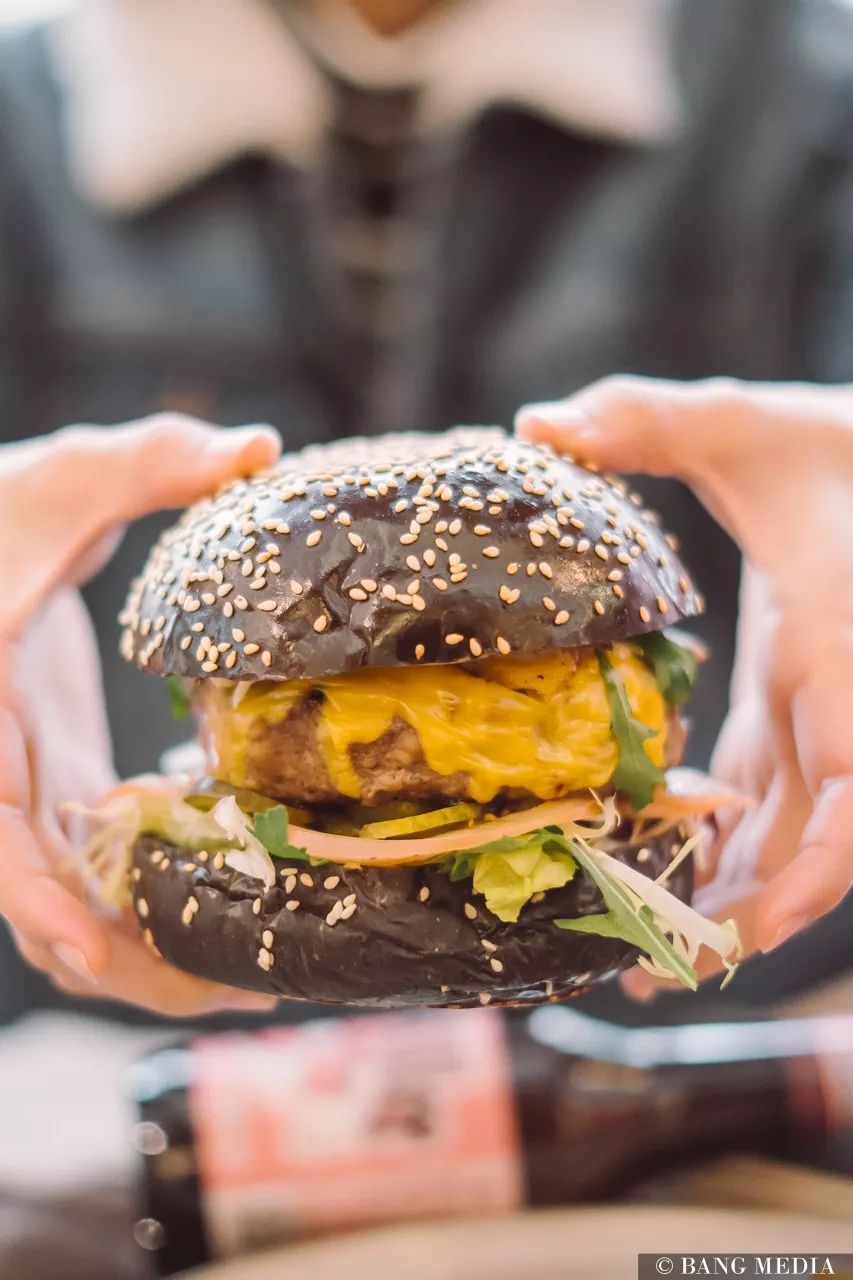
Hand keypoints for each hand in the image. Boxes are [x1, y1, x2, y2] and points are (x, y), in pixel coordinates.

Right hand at [1, 415, 281, 1014]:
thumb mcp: (63, 477)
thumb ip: (151, 460)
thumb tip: (257, 446)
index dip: (49, 904)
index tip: (115, 949)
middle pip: (44, 908)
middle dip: (133, 963)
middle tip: (247, 990)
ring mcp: (24, 792)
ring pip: (67, 909)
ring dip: (146, 953)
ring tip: (255, 977)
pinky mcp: (54, 784)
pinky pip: (91, 873)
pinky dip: (146, 906)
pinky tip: (227, 903)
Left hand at [517, 376, 852, 985]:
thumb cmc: (832, 443)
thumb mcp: (742, 421)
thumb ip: (648, 418)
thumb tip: (536, 425)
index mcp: (835, 651)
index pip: (852, 789)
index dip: (814, 869)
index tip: (754, 926)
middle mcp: (840, 701)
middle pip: (815, 844)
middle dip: (747, 917)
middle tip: (653, 972)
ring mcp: (822, 711)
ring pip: (793, 834)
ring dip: (732, 898)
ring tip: (646, 955)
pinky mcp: (797, 703)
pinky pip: (771, 794)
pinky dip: (726, 841)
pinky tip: (667, 868)